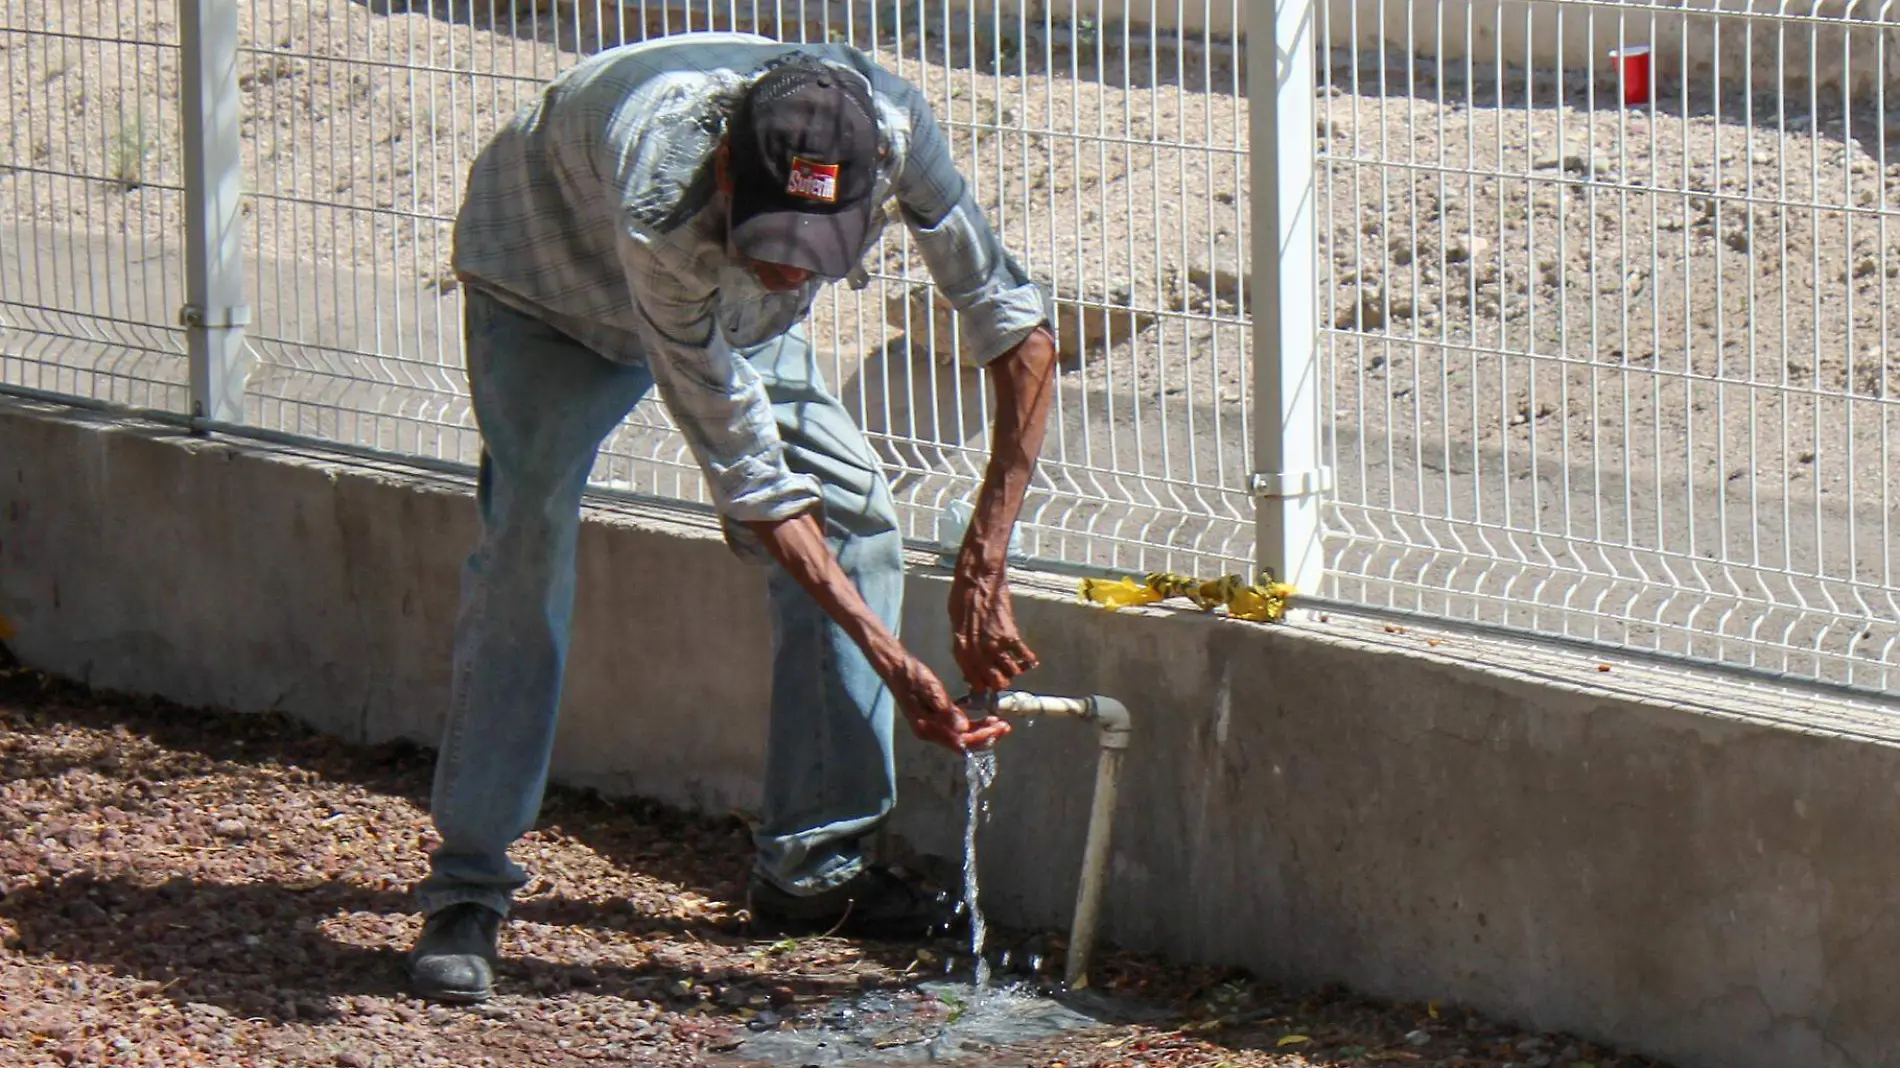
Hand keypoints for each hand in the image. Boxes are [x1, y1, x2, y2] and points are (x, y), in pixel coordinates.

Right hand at [881, 651, 1012, 751]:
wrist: (896, 668)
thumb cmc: (913, 676)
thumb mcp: (931, 690)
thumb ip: (947, 711)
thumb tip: (964, 728)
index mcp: (928, 728)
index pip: (960, 741)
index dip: (981, 737)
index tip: (998, 728)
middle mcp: (930, 732)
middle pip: (963, 742)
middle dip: (985, 736)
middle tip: (1006, 727)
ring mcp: (932, 726)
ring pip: (962, 736)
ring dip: (981, 731)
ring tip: (1000, 724)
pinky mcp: (935, 719)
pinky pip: (957, 727)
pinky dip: (972, 724)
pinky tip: (985, 718)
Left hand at [948, 568, 1040, 692]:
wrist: (977, 580)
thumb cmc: (962, 598)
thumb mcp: (956, 626)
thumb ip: (963, 646)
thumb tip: (971, 662)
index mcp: (962, 651)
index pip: (975, 681)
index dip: (983, 686)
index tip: (988, 686)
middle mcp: (978, 653)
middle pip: (996, 682)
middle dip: (1001, 682)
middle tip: (1004, 674)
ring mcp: (995, 646)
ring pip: (1011, 673)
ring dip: (1015, 671)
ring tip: (1017, 665)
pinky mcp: (1011, 636)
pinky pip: (1024, 656)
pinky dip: (1029, 660)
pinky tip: (1030, 659)